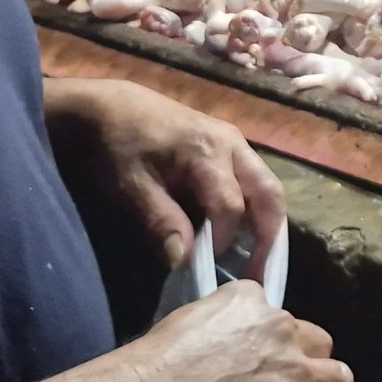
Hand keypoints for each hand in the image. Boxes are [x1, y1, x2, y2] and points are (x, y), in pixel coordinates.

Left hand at [44, 78, 284, 274]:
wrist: (111, 107)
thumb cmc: (120, 144)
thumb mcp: (131, 185)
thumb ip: (160, 220)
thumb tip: (184, 261)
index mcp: (208, 151)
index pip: (230, 206)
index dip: (223, 240)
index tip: (206, 265)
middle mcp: (232, 143)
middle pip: (269, 193)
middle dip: (270, 235)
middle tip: (260, 274)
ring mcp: (234, 142)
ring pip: (267, 185)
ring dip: (266, 222)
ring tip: (256, 259)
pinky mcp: (229, 145)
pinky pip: (255, 179)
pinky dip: (255, 208)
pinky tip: (240, 233)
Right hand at [119, 280, 354, 381]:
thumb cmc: (151, 371)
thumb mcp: (188, 326)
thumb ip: (216, 335)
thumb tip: (217, 360)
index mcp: (249, 303)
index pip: (277, 316)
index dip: (273, 345)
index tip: (261, 366)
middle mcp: (280, 330)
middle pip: (317, 345)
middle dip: (308, 367)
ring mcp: (295, 375)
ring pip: (339, 381)